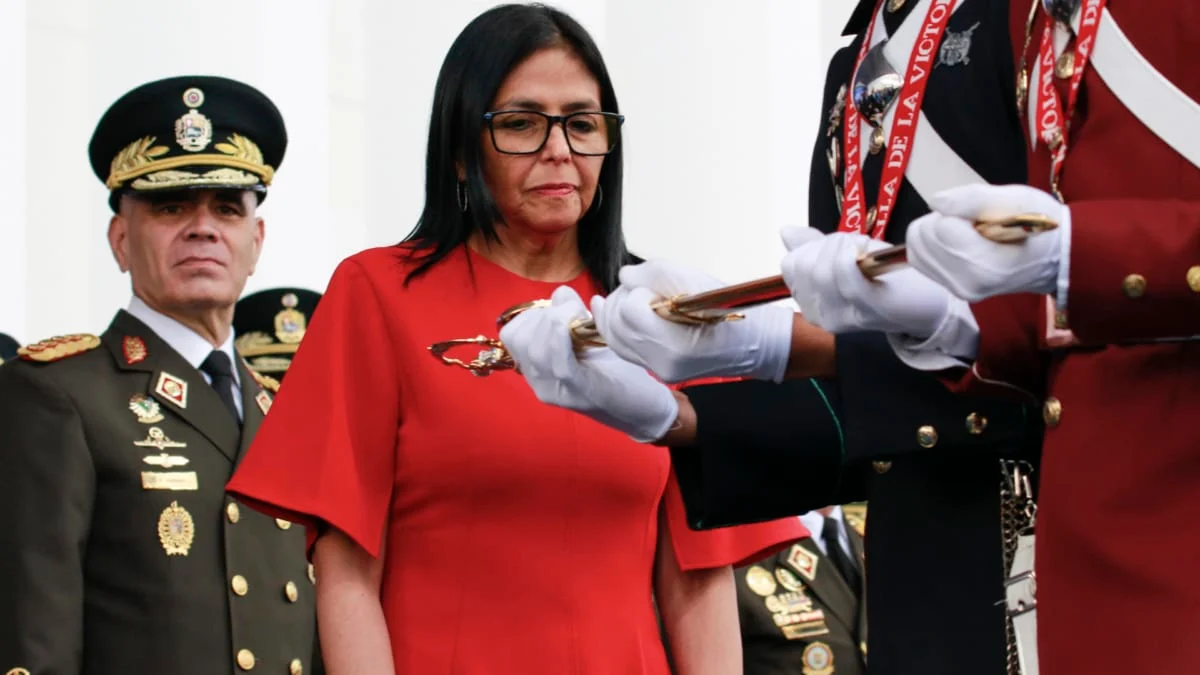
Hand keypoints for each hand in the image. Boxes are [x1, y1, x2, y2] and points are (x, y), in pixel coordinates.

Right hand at [499, 286, 678, 442]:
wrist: (645, 407)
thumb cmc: (618, 370)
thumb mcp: (589, 337)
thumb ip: (571, 314)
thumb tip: (561, 294)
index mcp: (538, 368)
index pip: (513, 334)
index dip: (534, 314)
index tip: (562, 310)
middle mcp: (540, 383)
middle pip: (519, 338)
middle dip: (544, 315)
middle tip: (574, 314)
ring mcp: (557, 392)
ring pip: (535, 349)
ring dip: (557, 322)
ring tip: (581, 320)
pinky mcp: (581, 395)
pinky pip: (560, 365)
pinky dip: (563, 340)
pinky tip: (576, 327)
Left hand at [590, 260, 793, 383]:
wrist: (751, 342)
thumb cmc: (727, 309)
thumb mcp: (695, 280)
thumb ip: (654, 273)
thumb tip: (624, 276)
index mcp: (675, 345)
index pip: (629, 311)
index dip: (638, 293)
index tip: (656, 290)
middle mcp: (662, 363)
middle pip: (615, 325)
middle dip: (621, 300)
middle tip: (641, 289)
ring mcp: (657, 371)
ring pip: (613, 338)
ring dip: (613, 313)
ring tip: (627, 296)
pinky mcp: (655, 371)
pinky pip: (623, 347)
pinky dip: (618, 327)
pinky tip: (613, 310)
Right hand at [780, 226, 952, 337]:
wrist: (929, 302)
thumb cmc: (889, 278)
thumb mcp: (844, 258)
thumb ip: (813, 248)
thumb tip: (785, 231)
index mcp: (811, 305)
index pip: (790, 265)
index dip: (814, 246)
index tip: (841, 247)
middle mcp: (820, 316)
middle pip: (803, 265)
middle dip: (828, 244)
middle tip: (856, 247)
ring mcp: (842, 317)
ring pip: (821, 268)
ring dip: (845, 246)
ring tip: (865, 250)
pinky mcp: (866, 309)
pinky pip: (842, 272)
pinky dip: (853, 252)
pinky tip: (867, 253)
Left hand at [906, 183, 1067, 301]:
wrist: (1056, 257)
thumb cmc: (1040, 223)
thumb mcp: (1015, 199)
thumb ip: (973, 199)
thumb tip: (935, 201)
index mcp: (984, 264)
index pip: (939, 226)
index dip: (956, 211)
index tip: (981, 216)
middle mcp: (966, 283)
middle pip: (921, 237)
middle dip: (942, 221)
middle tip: (975, 224)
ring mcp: (958, 290)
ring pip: (916, 248)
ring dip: (935, 233)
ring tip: (969, 233)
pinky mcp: (952, 290)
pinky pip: (921, 260)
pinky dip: (934, 246)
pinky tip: (959, 243)